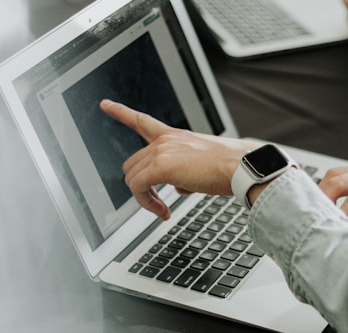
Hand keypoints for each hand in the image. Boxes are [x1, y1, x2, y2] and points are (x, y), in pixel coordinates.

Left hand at [100, 100, 259, 219]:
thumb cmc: (232, 167)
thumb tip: (179, 188)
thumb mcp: (204, 165)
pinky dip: (147, 203)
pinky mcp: (161, 167)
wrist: (241, 167)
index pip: (143, 121)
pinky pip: (138, 188)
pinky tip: (163, 211)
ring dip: (145, 198)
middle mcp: (166, 140)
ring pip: (133, 178)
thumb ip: (186, 172)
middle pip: (133, 163)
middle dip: (142, 186)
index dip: (121, 112)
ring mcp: (162, 151)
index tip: (105, 104)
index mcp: (176, 136)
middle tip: (159, 202)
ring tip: (163, 210)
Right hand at [318, 163, 347, 249]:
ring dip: (324, 189)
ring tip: (316, 209)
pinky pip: (344, 174)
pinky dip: (332, 186)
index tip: (332, 229)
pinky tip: (327, 201)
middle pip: (340, 179)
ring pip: (338, 173)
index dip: (341, 215)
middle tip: (313, 217)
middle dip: (323, 197)